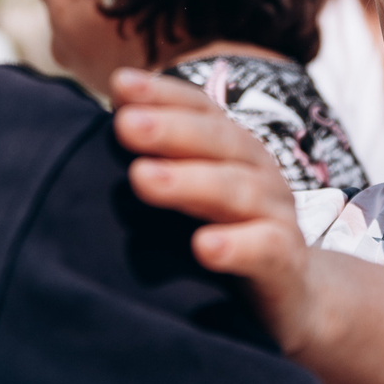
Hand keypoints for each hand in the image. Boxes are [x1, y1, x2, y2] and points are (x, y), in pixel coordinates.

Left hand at [111, 69, 318, 350]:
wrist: (294, 297)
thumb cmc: (226, 235)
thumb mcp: (190, 193)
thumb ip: (153, 162)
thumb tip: (89, 130)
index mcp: (231, 149)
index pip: (200, 110)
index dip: (164, 94)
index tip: (119, 85)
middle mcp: (258, 173)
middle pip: (218, 141)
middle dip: (170, 131)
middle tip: (126, 125)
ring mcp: (276, 217)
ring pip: (238, 190)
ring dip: (190, 181)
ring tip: (143, 178)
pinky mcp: (285, 265)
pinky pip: (265, 249)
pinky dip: (237, 246)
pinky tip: (204, 247)